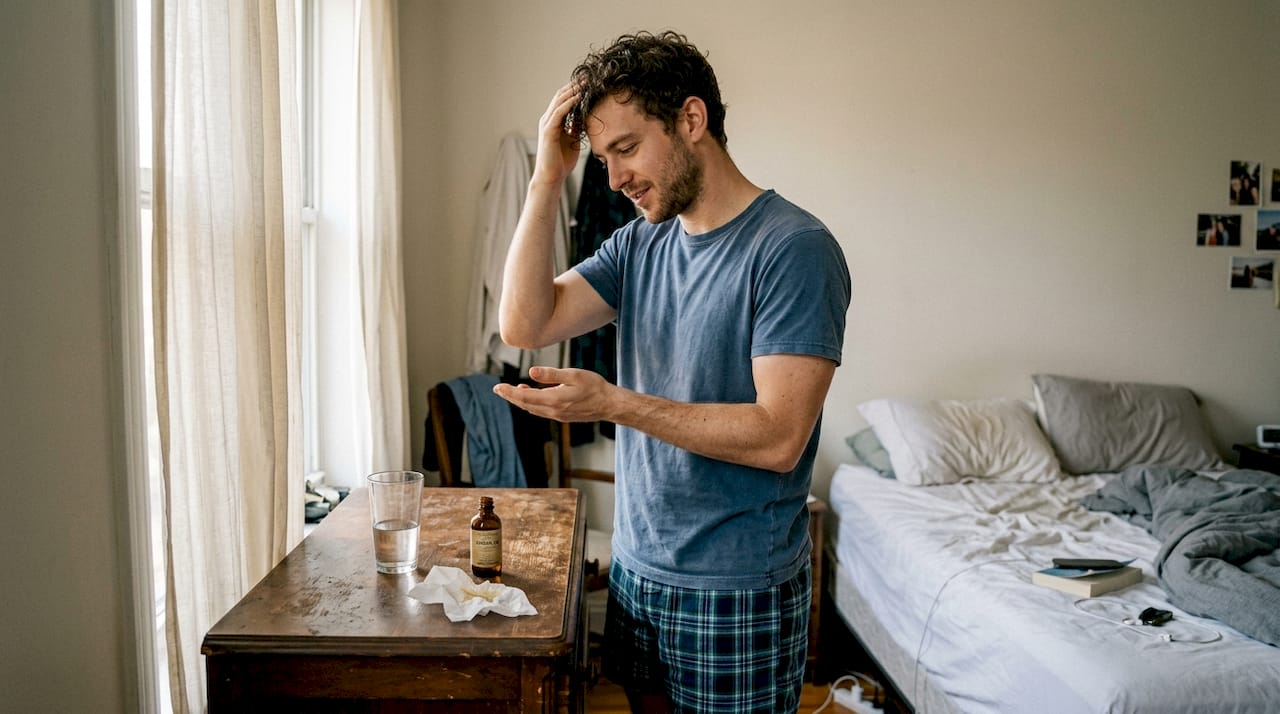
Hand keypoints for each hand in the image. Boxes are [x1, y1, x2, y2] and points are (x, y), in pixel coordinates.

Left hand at [492, 366, 611, 422]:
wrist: (609, 404)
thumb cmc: (594, 387)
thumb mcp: (573, 375)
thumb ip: (551, 374)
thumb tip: (531, 372)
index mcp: (554, 400)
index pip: (524, 397)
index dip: (509, 392)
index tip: (497, 387)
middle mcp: (553, 411)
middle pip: (525, 405)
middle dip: (510, 396)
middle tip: (497, 389)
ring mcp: (558, 415)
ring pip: (532, 409)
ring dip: (520, 401)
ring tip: (512, 391)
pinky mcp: (562, 416)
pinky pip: (541, 411)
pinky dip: (531, 403)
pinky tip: (531, 396)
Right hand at [531, 82, 582, 185]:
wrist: (551, 177)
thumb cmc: (561, 161)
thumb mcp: (573, 140)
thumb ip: (577, 128)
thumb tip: (587, 118)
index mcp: (554, 121)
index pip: (564, 99)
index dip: (576, 89)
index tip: (590, 82)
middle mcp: (548, 119)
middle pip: (561, 95)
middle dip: (575, 85)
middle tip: (589, 77)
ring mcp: (547, 123)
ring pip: (559, 100)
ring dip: (573, 90)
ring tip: (586, 82)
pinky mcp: (548, 130)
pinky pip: (559, 112)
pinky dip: (569, 103)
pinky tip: (579, 97)